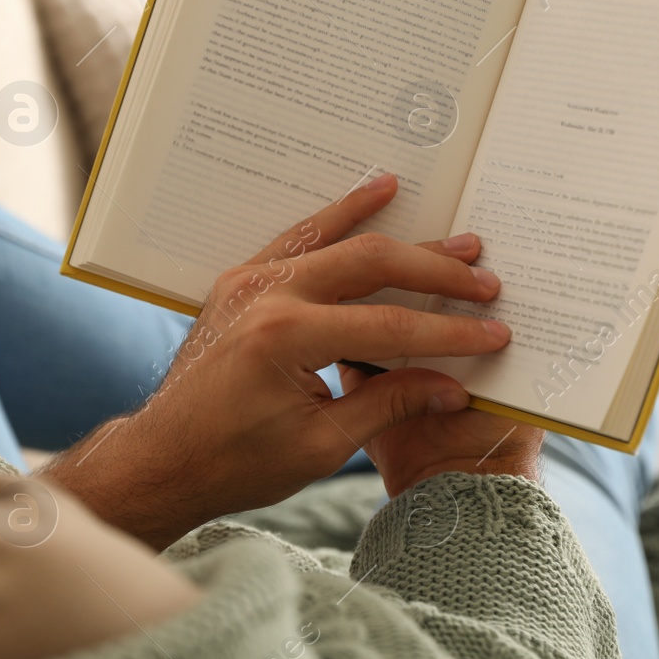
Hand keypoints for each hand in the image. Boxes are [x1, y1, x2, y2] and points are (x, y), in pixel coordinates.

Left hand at [40, 174, 512, 547]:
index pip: (389, 326)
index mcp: (286, 338)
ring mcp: (248, 282)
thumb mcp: (320, 446)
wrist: (163, 460)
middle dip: (434, 273)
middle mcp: (266, 296)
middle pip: (369, 266)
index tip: (495, 334)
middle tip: (484, 278)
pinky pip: (299, 239)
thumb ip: (388, 404)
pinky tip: (375, 194)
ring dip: (396, 234)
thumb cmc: (235, 464)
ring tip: (448, 235)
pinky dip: (339, 218)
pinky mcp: (240, 283)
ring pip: (336, 240)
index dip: (449, 333)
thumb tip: (453, 386)